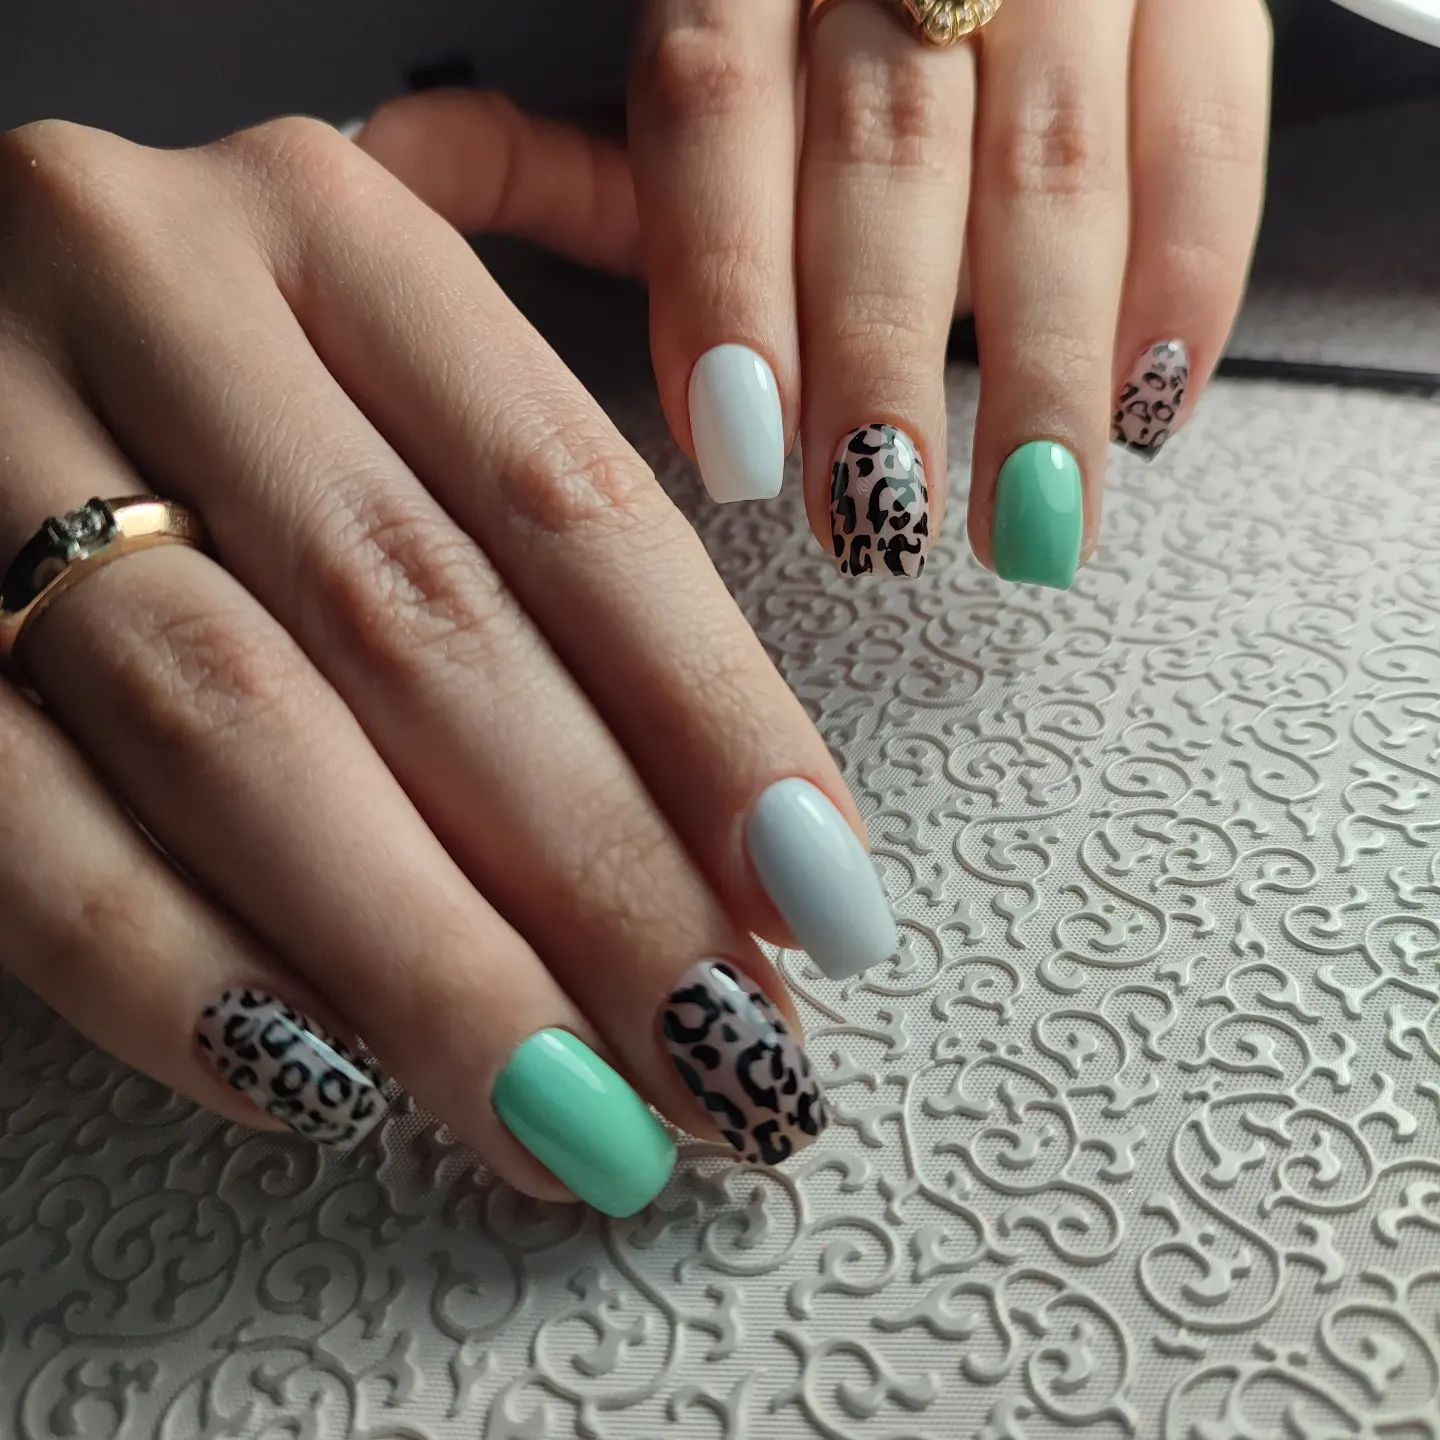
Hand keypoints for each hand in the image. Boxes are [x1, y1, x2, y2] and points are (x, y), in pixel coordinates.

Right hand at [0, 115, 897, 1212]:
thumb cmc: (229, 372)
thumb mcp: (394, 381)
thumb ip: (545, 560)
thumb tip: (741, 852)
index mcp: (332, 235)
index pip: (572, 499)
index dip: (714, 719)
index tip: (818, 899)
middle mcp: (154, 302)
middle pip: (422, 633)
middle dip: (595, 879)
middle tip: (719, 1059)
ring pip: (239, 736)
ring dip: (425, 961)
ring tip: (564, 1117)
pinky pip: (22, 829)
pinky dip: (179, 973)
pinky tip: (323, 1082)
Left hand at [623, 0, 1271, 583]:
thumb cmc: (821, 29)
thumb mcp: (720, 75)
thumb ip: (656, 174)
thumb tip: (597, 294)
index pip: (717, 95)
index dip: (724, 278)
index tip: (739, 444)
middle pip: (890, 144)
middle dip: (882, 352)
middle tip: (882, 511)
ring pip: (1055, 165)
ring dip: (1040, 363)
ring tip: (1027, 515)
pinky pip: (1209, 136)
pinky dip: (1186, 283)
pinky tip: (1144, 408)